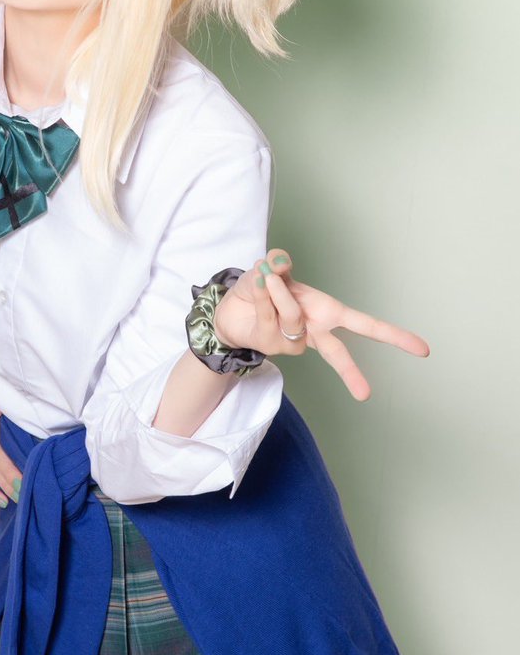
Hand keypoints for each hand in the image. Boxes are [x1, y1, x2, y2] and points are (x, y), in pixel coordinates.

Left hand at [212, 248, 429, 401]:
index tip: (422, 350)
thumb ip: (277, 263)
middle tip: (365, 395)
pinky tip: (259, 288)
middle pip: (337, 353)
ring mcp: (293, 341)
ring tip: (268, 280)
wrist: (231, 307)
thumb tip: (278, 259)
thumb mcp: (272, 270)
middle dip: (350, 371)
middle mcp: (314, 330)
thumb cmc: (262, 289)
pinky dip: (263, 298)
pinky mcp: (271, 345)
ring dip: (280, 294)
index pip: (365, 325)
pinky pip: (270, 316)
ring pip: (293, 318)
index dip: (394, 336)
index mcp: (326, 312)